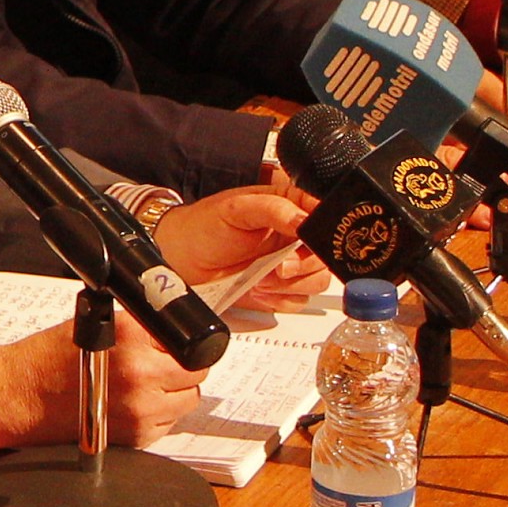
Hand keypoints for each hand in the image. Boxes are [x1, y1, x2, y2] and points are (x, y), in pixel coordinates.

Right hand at [0, 310, 204, 448]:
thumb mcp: (98, 324)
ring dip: (172, 395)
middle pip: (195, 375)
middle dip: (181, 370)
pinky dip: (156, 417)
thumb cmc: (47, 359)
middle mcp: (140, 373)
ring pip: (186, 402)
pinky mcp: (136, 437)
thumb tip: (176, 335)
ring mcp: (140, 410)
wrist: (18, 395)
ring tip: (142, 387)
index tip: (175, 348)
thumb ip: (141, 330)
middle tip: (160, 367)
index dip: (182, 346)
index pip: (188, 343)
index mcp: (131, 337)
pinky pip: (166, 425)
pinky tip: (129, 405)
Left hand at [153, 185, 319, 304]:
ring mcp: (289, 263)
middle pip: (326, 254)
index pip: (326, 214)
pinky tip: (260, 288)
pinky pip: (299, 300)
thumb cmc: (204, 226)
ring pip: (317, 279)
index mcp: (290, 206)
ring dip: (290, 283)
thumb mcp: (237, 208)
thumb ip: (274, 209)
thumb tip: (304, 219)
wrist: (181, 260)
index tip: (307, 241)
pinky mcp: (280, 289)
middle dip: (303, 264)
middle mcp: (294, 235)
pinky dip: (281, 298)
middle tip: (277, 265)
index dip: (324, 230)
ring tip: (262, 276)